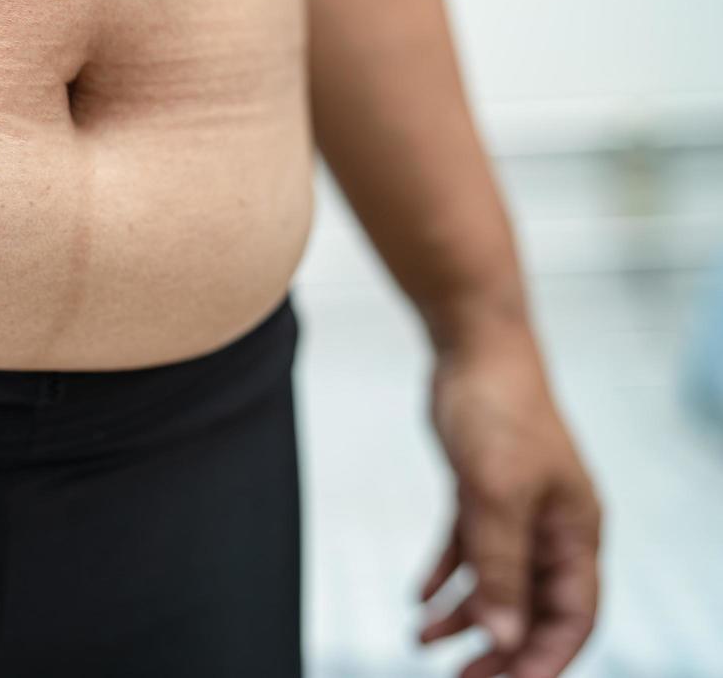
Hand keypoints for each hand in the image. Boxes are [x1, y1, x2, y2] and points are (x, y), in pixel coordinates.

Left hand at [417, 314, 600, 677]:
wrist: (473, 346)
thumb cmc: (499, 411)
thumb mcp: (496, 495)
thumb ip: (499, 567)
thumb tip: (504, 637)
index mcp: (575, 532)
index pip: (573, 616)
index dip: (544, 657)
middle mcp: (552, 527)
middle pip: (533, 607)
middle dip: (500, 647)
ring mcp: (518, 509)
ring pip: (496, 581)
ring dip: (465, 616)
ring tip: (422, 643)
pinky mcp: (482, 492)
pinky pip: (468, 550)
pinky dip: (445, 576)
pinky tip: (417, 600)